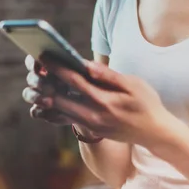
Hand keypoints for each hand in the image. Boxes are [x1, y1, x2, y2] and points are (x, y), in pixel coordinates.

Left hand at [34, 54, 171, 146]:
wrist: (154, 132)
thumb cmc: (147, 104)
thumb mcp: (133, 84)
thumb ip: (109, 75)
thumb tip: (87, 64)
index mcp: (104, 101)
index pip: (74, 81)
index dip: (57, 67)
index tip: (44, 56)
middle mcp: (94, 116)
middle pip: (59, 98)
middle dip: (45, 82)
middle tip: (33, 68)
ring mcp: (91, 125)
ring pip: (59, 110)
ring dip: (46, 95)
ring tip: (37, 80)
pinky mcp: (91, 130)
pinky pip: (66, 119)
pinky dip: (54, 108)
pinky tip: (46, 98)